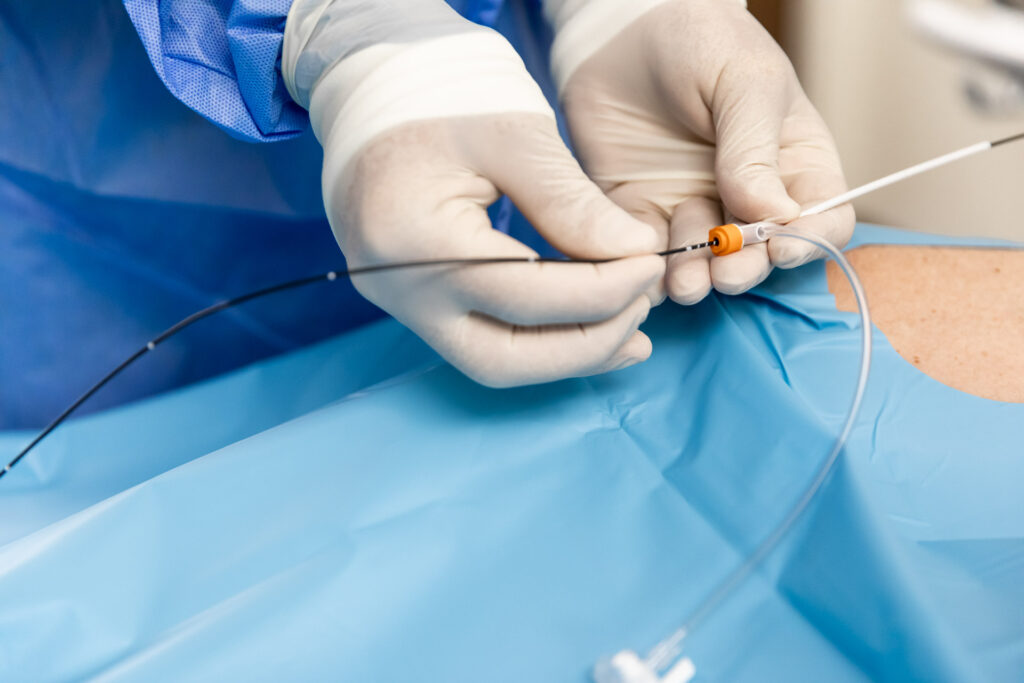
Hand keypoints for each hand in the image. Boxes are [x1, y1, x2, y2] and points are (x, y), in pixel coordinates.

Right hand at [282, 0, 664, 386]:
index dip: (601, 291)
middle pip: (502, 358)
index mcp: (416, 239)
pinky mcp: (411, 302)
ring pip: (491, 362)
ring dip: (565, 356)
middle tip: (642, 310)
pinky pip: (479, 340)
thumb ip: (571, 202)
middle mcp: (397, 289)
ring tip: (628, 333)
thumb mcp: (512, 136)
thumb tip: (636, 252)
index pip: (525, 295)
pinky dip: (538, 340)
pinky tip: (587, 326)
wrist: (371, 96)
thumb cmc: (438, 98)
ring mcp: (399, 303)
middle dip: (585, 345)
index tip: (650, 263)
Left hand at [550, 0, 854, 303]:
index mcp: (793, 162)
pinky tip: (645, 270)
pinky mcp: (642, 213)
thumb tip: (772, 214)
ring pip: (705, 263)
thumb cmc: (700, 41)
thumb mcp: (744, 82)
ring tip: (688, 281)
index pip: (823, 217)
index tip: (784, 247)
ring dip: (700, 279)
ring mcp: (694, 207)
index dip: (811, 240)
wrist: (621, 28)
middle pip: (761, 253)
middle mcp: (748, 195)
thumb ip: (756, 148)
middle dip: (747, 268)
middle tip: (727, 271)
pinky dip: (649, 271)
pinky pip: (649, 254)